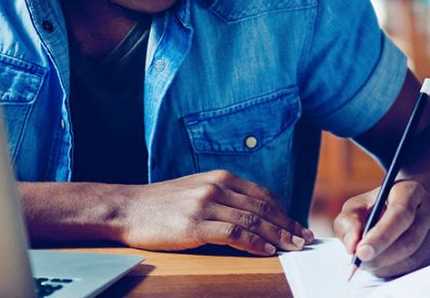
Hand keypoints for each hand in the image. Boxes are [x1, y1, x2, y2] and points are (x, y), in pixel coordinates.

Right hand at [109, 170, 313, 254]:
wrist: (125, 208)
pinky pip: (234, 234)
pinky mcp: (195, 225)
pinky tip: (267, 251)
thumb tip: (251, 215)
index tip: (297, 225)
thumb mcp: (195, 190)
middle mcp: (216, 187)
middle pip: (263, 208)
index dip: (284, 212)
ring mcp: (206, 205)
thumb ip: (222, 197)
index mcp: (219, 177)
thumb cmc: (159, 204)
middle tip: (304, 239)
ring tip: (293, 248)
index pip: (262, 195)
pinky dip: (255, 243)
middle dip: (287, 225)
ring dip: (278, 236)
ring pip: (253, 221)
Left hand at [332, 180, 429, 277]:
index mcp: (410, 190)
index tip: (361, 252)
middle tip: (360, 262)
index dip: (381, 236)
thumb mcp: (356, 207)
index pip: (400, 214)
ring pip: (413, 258)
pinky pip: (418, 268)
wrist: (404, 208)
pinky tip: (385, 263)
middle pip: (409, 240)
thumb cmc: (377, 208)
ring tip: (369, 261)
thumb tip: (352, 246)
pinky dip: (396, 271)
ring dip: (386, 266)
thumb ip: (349, 223)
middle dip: (381, 256)